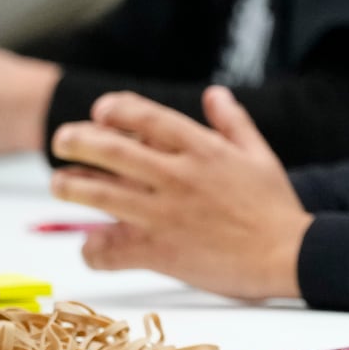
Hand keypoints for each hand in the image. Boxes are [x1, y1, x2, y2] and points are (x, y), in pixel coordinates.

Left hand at [50, 86, 309, 300]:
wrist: (287, 256)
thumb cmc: (275, 206)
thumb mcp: (259, 155)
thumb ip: (233, 122)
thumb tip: (214, 94)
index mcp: (203, 149)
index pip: (146, 117)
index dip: (116, 109)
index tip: (100, 111)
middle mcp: (178, 177)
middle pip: (111, 150)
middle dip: (77, 140)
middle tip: (63, 140)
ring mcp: (164, 215)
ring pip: (99, 195)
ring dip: (71, 186)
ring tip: (62, 184)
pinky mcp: (158, 252)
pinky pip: (108, 250)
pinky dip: (92, 248)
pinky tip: (91, 243)